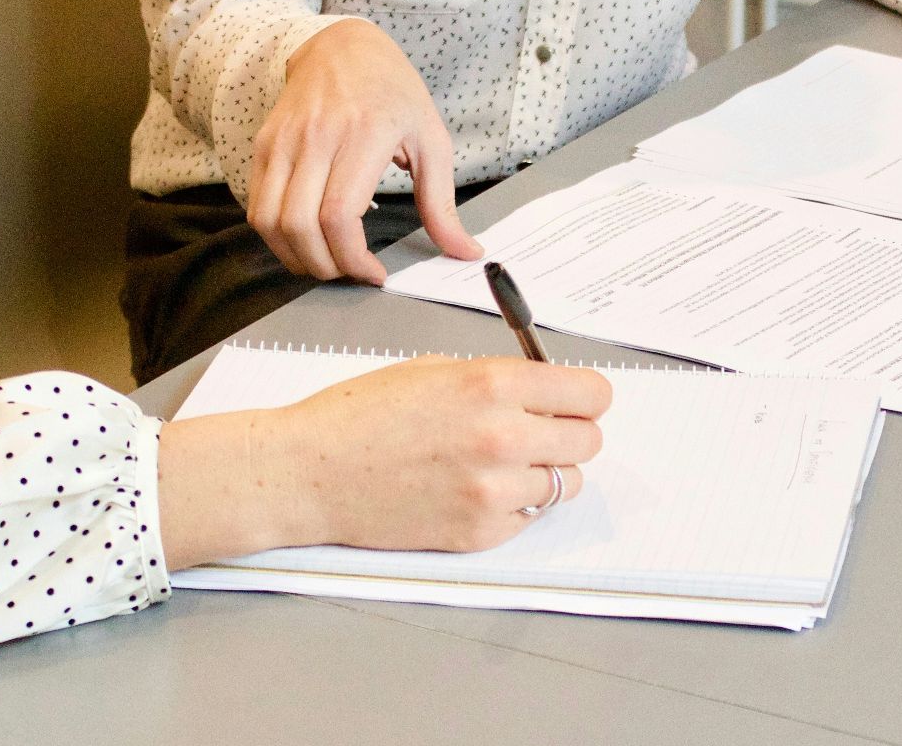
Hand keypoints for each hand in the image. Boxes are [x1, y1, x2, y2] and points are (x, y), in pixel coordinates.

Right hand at [156, 356, 611, 568]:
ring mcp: (494, 491)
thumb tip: (546, 389)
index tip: (575, 400)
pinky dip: (513, 505)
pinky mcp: (480, 532)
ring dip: (543, 472)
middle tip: (538, 431)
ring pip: (565, 483)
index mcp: (492, 384)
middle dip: (568, 432)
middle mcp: (503, 436)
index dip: (584, 396)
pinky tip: (473, 489)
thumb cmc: (360, 415)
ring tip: (499, 463)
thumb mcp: (434, 369)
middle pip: (588, 440)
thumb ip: (497, 379)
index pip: (591, 394)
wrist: (310, 472)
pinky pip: (529, 517)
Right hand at [249, 18, 481, 283]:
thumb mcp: (431, 140)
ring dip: (295, 257)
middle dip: (324, 266)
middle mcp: (316, 137)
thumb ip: (442, 203)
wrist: (342, 47)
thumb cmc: (392, 92)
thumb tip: (465, 251)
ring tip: (325, 262)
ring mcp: (283, 140)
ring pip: (270, 221)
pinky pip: (257, 206)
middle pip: (300, 226)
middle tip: (349, 273)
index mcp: (364, 135)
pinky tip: (305, 239)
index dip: (352, 258)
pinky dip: (276, 236)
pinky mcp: (264, 145)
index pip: (339, 215)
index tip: (374, 273)